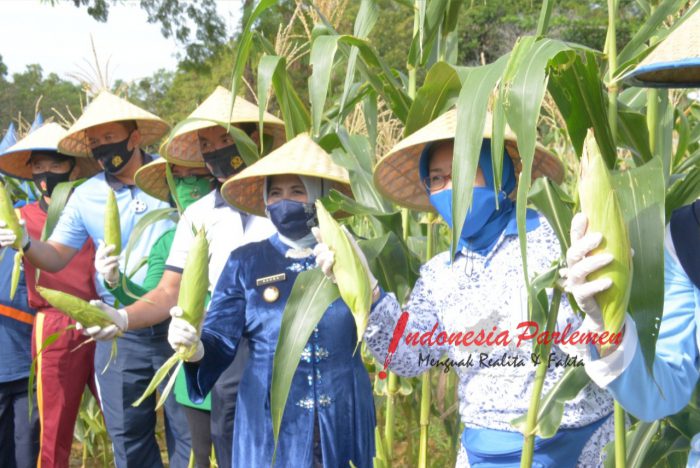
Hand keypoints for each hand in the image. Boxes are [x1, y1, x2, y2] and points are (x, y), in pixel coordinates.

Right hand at [0, 219, 28, 248]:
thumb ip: (23, 222)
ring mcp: (1, 237)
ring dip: (7, 237)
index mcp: (3, 226)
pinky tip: (13, 241)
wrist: (22, 239)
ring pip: (0, 237)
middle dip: (4, 232)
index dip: (0, 224)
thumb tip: (20, 222)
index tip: (5, 224)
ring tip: (15, 237)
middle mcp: (0, 231)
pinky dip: (7, 242)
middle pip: (0, 231)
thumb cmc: (21, 230)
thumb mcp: (22, 226)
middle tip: (12, 232)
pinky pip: (3, 243)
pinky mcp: (3, 243)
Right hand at [76, 300, 128, 339]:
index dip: (79, 326)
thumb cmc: (110, 313)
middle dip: (92, 331)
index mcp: (88, 321)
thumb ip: (99, 305)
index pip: (80, 325)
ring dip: (106, 331)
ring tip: (114, 326)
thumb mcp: (106, 308)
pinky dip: (111, 334)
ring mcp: (97, 335)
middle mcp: (90, 329)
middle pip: (87, 332)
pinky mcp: (103, 338)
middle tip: (99, 327)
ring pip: (98, 336)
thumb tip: (93, 302)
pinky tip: (116, 329)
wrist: (120, 319)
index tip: (80, 327)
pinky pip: (105, 338)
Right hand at [95, 240, 120, 286]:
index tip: (104, 242)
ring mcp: (100, 268)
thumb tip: (100, 240)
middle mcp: (97, 262)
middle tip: (114, 246)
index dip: (101, 247)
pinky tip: (118, 264)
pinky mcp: (104, 272)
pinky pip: (112, 266)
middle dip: (107, 249)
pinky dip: (116, 264)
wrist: (111, 277)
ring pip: (108, 260)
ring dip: (115, 258)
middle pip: (101, 254)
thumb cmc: (109, 265)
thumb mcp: (107, 257)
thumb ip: (105, 249)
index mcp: (98, 258)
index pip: (98, 251)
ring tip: (120, 257)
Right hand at [168, 306, 203, 361]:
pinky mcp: (171, 340)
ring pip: (179, 332)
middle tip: (195, 332)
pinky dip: (186, 341)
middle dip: (187, 327)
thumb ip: (201, 317)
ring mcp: (171, 332)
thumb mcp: (198, 324)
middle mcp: (173, 324)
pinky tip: (190, 343)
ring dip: (189, 336)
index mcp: (178, 318)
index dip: (176, 310)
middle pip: (177, 322)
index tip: (181, 312)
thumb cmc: (193, 332)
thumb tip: (205, 309)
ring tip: (195, 339)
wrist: (192, 345)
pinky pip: (178, 339)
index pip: (173, 311)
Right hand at [311, 226, 378, 290]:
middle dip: (319, 248)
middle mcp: (328, 258)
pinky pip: (325, 271)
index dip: (317, 235)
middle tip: (326, 247)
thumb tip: (342, 226)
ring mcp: (329, 268)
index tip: (315, 230)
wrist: (365, 274)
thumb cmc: (359, 260)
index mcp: (332, 249)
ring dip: (323, 256)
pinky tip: (331, 261)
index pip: (322, 241)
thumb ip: (347, 237)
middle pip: (317, 252)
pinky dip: (327, 265)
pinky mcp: (331, 276)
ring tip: (331, 255)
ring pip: (318, 261)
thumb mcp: (353, 247)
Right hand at [560, 213, 613, 329]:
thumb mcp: (613, 268)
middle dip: (584, 243)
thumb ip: (618, 256)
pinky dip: (596, 285)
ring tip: (610, 258)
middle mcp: (574, 269)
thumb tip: (630, 247)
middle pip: (573, 253)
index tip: (583, 215)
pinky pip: (585, 291)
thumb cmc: (607, 284)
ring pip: (578, 270)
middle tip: (600, 236)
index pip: (576, 240)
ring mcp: (575, 284)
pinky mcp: (580, 298)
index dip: (577, 228)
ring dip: (593, 262)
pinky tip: (609, 282)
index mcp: (581, 258)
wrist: (605, 313)